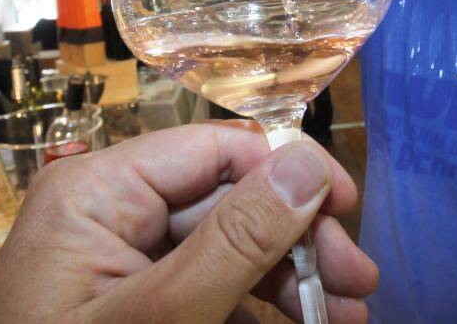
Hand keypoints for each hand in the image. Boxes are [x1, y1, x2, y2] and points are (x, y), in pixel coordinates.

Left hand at [0, 121, 376, 323]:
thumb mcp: (160, 318)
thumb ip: (234, 242)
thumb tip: (306, 165)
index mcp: (99, 192)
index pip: (213, 149)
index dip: (286, 169)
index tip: (345, 208)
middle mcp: (111, 214)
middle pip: (228, 203)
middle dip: (297, 241)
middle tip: (357, 282)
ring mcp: (123, 263)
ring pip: (228, 251)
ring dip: (291, 281)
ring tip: (347, 315)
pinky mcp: (135, 305)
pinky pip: (208, 291)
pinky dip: (257, 310)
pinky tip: (302, 323)